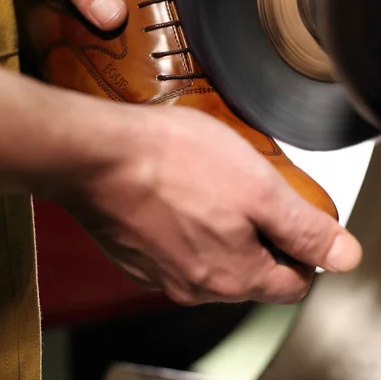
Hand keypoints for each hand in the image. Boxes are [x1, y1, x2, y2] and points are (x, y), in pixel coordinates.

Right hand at [50, 103, 361, 305]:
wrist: (98, 154)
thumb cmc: (171, 162)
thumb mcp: (258, 187)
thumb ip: (305, 228)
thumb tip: (343, 255)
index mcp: (235, 276)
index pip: (293, 282)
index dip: (301, 247)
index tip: (292, 215)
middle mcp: (197, 286)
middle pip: (251, 270)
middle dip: (260, 233)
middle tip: (250, 188)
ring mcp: (162, 273)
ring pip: (212, 256)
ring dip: (221, 226)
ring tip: (211, 182)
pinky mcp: (136, 254)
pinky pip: (177, 246)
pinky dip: (186, 223)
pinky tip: (179, 190)